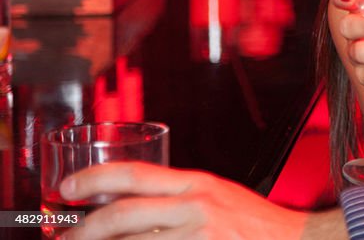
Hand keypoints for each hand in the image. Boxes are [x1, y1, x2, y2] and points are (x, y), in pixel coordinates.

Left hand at [59, 162, 345, 238]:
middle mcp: (196, 207)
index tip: (69, 187)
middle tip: (64, 236)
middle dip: (84, 228)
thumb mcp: (216, 196)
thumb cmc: (255, 223)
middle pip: (124, 215)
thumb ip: (178, 197)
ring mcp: (199, 236)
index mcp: (197, 185)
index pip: (136, 174)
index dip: (95, 178)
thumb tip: (126, 204)